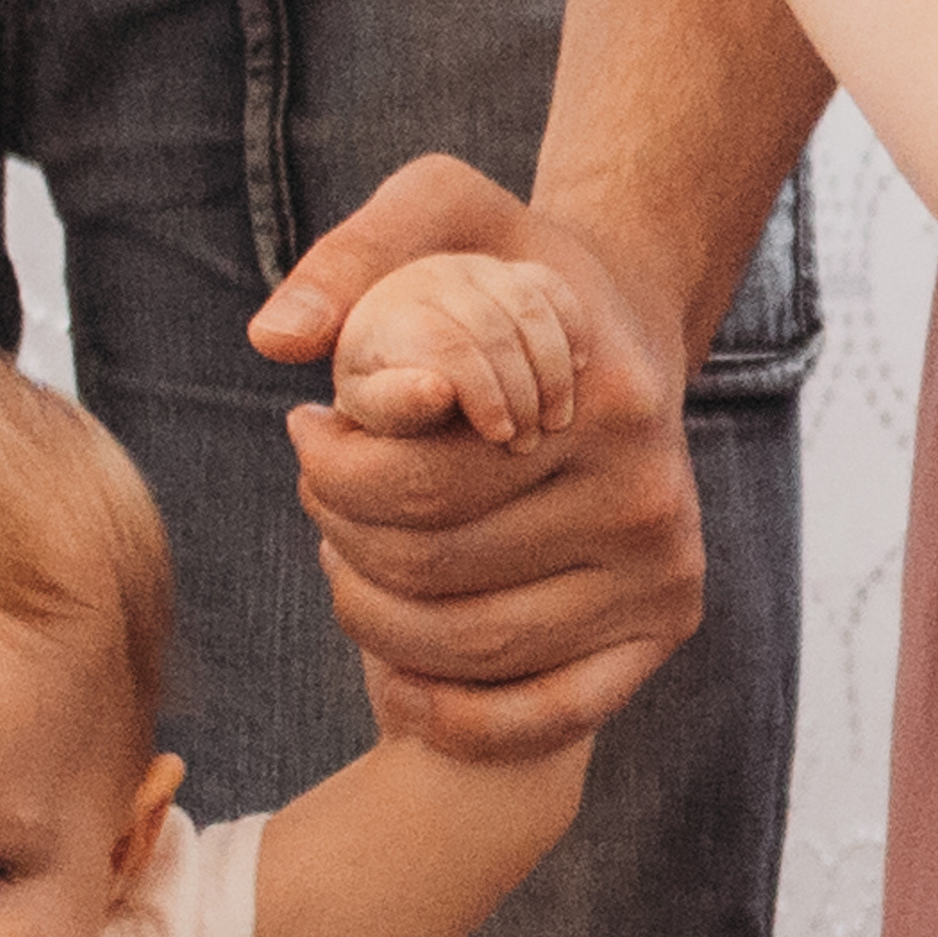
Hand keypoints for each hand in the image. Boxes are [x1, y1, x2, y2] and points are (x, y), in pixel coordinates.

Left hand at [249, 155, 701, 760]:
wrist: (622, 331)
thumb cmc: (513, 283)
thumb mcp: (444, 218)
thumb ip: (359, 255)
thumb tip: (276, 340)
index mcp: (603, 399)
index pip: (419, 479)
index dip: (332, 472)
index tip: (309, 433)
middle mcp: (647, 494)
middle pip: (434, 568)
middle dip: (341, 538)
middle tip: (321, 499)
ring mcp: (661, 572)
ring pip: (464, 646)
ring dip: (370, 619)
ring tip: (347, 561)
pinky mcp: (660, 632)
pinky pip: (534, 718)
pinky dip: (445, 711)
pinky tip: (396, 673)